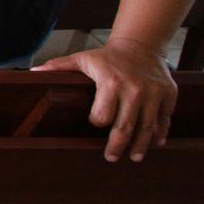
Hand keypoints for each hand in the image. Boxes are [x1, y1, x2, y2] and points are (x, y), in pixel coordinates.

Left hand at [32, 37, 175, 162]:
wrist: (141, 45)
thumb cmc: (107, 57)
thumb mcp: (82, 59)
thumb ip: (59, 67)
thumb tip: (34, 74)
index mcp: (110, 81)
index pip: (103, 115)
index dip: (96, 122)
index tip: (95, 123)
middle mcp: (134, 89)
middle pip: (125, 127)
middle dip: (117, 146)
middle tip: (111, 158)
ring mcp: (153, 93)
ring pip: (147, 127)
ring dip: (140, 146)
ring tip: (134, 157)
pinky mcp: (169, 94)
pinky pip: (164, 119)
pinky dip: (159, 133)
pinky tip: (155, 142)